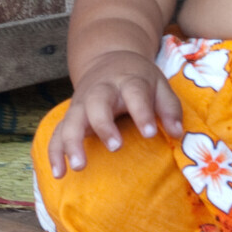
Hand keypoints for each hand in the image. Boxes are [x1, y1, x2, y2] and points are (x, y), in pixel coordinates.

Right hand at [47, 51, 182, 177]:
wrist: (108, 58)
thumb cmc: (138, 79)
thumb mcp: (159, 84)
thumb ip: (169, 108)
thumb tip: (177, 133)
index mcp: (128, 80)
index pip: (135, 93)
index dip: (142, 112)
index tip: (149, 133)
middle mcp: (101, 90)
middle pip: (97, 102)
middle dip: (103, 124)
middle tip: (115, 147)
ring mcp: (82, 103)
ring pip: (72, 119)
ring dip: (72, 142)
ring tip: (78, 166)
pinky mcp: (70, 116)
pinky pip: (57, 132)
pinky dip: (54, 152)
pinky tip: (58, 173)